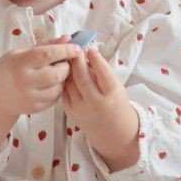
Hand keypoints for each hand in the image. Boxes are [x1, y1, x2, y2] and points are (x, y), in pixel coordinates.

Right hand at [0, 37, 81, 122]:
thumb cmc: (8, 69)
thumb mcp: (21, 53)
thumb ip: (45, 45)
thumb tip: (68, 39)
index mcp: (20, 62)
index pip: (48, 54)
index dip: (66, 51)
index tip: (77, 48)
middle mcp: (24, 80)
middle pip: (57, 73)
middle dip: (67, 67)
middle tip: (65, 63)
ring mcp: (29, 97)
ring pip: (58, 87)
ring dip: (63, 79)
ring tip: (56, 74)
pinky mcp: (34, 109)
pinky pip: (54, 99)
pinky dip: (57, 90)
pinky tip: (50, 85)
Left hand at [61, 46, 139, 170]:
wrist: (111, 130)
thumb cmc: (115, 103)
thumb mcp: (116, 86)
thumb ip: (102, 72)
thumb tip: (86, 54)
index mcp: (111, 95)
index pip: (103, 73)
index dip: (96, 60)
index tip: (90, 49)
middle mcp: (95, 103)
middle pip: (82, 77)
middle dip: (77, 60)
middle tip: (76, 49)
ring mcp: (80, 108)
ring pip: (70, 82)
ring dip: (69, 68)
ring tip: (70, 59)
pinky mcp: (70, 111)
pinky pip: (64, 91)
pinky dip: (64, 80)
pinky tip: (67, 73)